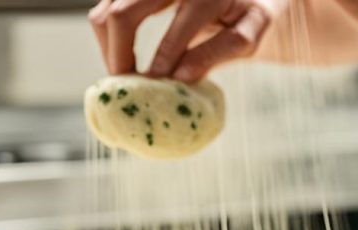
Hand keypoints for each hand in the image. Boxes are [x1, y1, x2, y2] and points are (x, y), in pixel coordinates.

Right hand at [89, 0, 286, 81]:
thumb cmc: (250, 10)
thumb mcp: (251, 32)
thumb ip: (222, 51)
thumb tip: (180, 77)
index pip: (176, 34)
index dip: (162, 68)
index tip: (156, 93)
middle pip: (123, 15)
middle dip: (118, 57)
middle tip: (125, 88)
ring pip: (107, 10)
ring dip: (109, 47)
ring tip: (124, 75)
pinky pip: (106, 6)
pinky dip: (109, 34)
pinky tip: (123, 56)